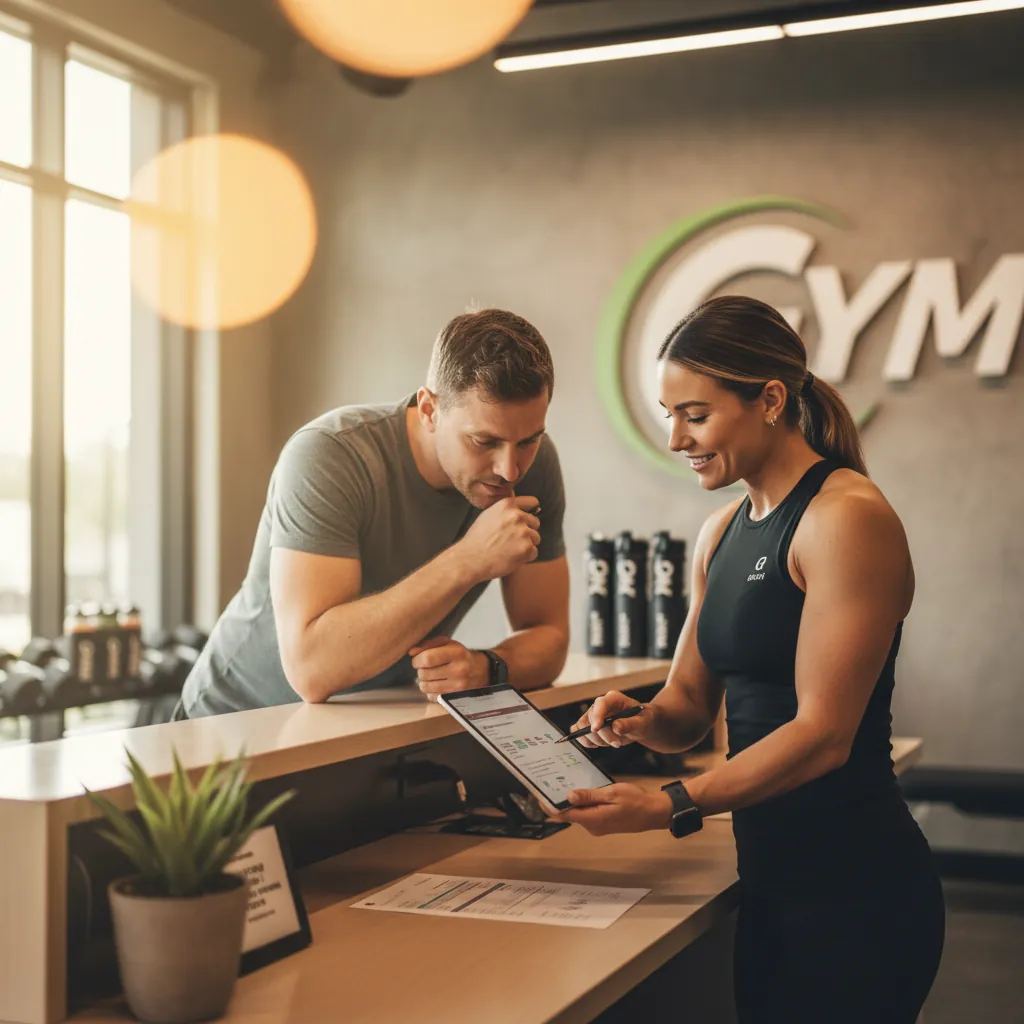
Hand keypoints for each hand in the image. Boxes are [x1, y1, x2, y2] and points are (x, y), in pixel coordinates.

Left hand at [409, 636, 488, 695]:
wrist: (480, 670)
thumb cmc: (460, 655)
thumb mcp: (447, 643)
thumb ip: (428, 645)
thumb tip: (411, 653)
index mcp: (457, 653)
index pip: (427, 659)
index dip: (417, 660)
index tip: (418, 660)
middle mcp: (459, 670)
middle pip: (424, 674)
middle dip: (421, 670)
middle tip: (428, 668)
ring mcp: (458, 686)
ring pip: (425, 687)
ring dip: (424, 681)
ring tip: (432, 676)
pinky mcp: (456, 697)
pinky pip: (431, 697)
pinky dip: (431, 691)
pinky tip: (438, 684)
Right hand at [456, 496, 540, 582]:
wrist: (469, 559)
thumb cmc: (476, 540)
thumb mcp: (488, 515)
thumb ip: (505, 511)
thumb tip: (521, 510)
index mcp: (507, 505)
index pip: (532, 502)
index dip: (531, 512)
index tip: (528, 519)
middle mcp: (517, 515)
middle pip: (535, 522)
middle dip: (527, 532)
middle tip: (511, 541)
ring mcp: (523, 531)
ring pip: (536, 538)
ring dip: (526, 545)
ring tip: (509, 550)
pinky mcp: (527, 548)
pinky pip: (534, 552)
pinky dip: (525, 557)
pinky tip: (511, 558)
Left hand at [554, 784, 672, 836]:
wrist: (654, 813)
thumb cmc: (635, 801)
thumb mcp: (612, 794)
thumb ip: (590, 796)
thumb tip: (569, 796)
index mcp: (593, 820)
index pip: (564, 815)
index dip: (549, 805)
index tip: (538, 794)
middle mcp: (592, 826)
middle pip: (569, 814)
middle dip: (558, 800)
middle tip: (548, 782)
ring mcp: (597, 827)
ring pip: (578, 813)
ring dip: (570, 801)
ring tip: (561, 782)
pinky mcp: (602, 823)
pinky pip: (587, 813)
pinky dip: (581, 803)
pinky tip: (580, 791)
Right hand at [570, 690, 650, 749]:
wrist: (643, 725)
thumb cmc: (644, 721)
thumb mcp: (643, 723)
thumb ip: (631, 724)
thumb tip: (616, 727)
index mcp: (614, 698)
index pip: (601, 704)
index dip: (596, 716)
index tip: (596, 729)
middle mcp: (601, 704)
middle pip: (591, 719)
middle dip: (603, 735)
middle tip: (618, 743)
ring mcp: (593, 714)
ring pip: (583, 727)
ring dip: (597, 740)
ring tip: (614, 742)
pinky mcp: (589, 723)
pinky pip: (578, 731)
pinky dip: (585, 740)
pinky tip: (598, 744)